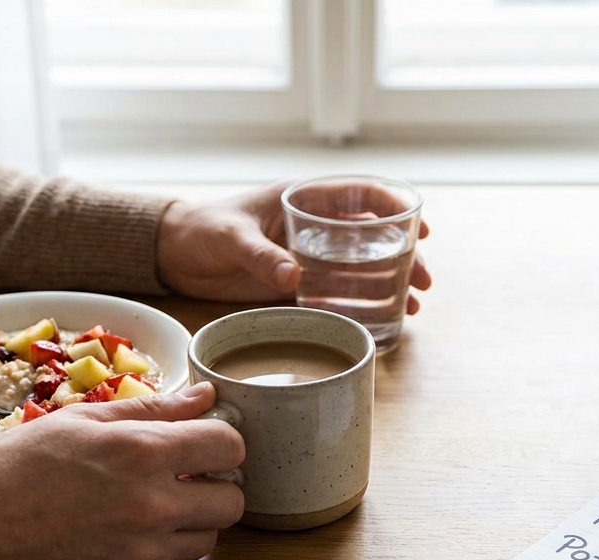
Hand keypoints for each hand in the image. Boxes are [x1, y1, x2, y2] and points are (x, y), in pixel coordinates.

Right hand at [0, 382, 243, 559]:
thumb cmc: (11, 470)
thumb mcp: (81, 422)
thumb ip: (153, 410)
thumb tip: (204, 398)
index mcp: (142, 454)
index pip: (229, 447)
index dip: (220, 443)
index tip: (204, 446)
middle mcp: (150, 508)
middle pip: (231, 502)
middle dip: (212, 487)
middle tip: (180, 480)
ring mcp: (140, 555)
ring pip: (206, 541)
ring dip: (187, 523)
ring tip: (143, 508)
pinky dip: (153, 554)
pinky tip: (115, 535)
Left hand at [155, 181, 432, 312]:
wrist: (173, 255)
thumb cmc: (201, 230)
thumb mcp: (230, 238)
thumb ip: (260, 255)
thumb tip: (294, 277)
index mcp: (304, 197)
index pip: (362, 195)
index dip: (396, 208)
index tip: (420, 228)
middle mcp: (313, 227)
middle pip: (373, 237)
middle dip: (405, 257)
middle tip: (425, 283)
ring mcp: (308, 257)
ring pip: (362, 268)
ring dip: (390, 285)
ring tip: (414, 309)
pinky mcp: (297, 286)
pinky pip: (338, 294)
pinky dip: (362, 307)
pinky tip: (382, 323)